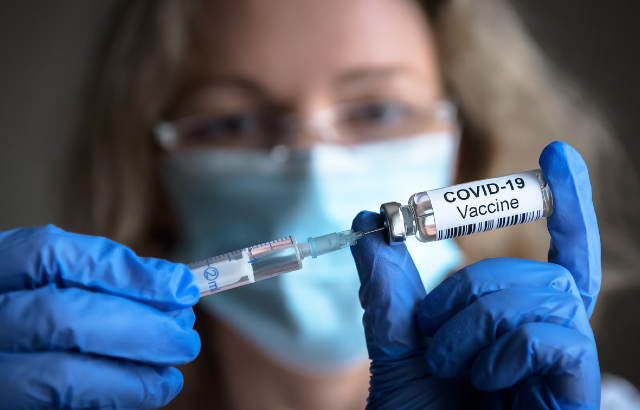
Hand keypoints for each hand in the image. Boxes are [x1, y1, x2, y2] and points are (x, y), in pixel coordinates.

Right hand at [0, 226, 199, 408]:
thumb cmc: (34, 314)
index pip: (51, 255)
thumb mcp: (50, 283)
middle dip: (139, 327)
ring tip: (169, 375)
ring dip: (132, 375)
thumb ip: (100, 281)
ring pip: (60, 376)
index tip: (182, 286)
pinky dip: (113, 399)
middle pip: (62, 316)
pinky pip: (64, 406)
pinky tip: (143, 392)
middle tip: (185, 339)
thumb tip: (175, 289)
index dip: (124, 270)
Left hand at [351, 141, 600, 408]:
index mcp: (516, 324)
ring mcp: (565, 366)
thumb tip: (368, 219)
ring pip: (542, 294)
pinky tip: (485, 379)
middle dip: (471, 289)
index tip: (557, 156)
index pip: (556, 255)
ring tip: (450, 363)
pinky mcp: (575, 390)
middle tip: (433, 333)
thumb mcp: (396, 343)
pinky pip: (555, 336)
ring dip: (477, 321)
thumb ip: (387, 284)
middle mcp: (549, 337)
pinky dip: (506, 347)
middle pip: (538, 270)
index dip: (564, 206)